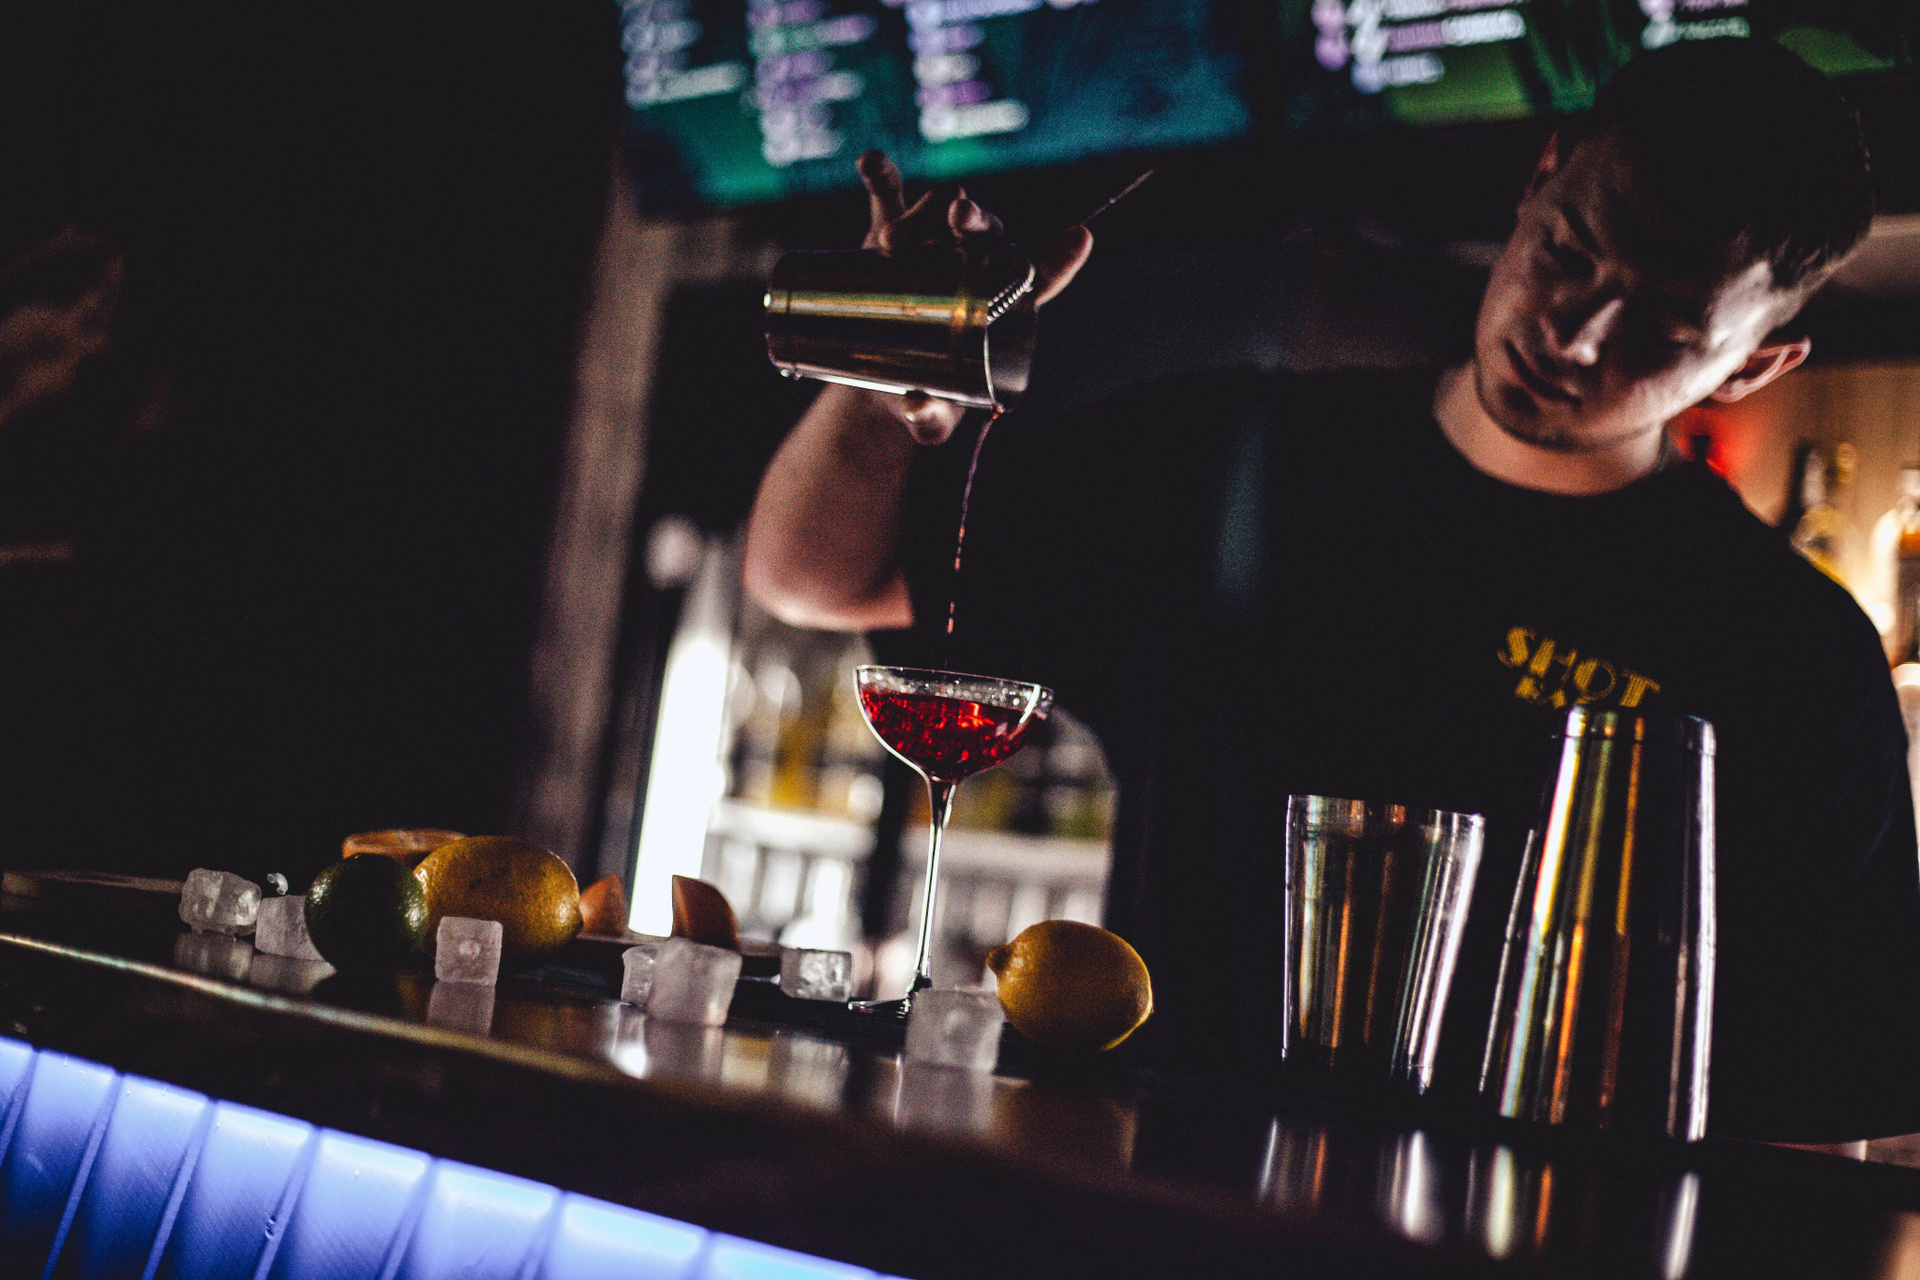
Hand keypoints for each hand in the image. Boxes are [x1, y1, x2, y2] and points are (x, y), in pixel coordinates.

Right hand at [854, 150, 1093, 444]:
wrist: (874, 379)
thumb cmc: (923, 400)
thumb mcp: (928, 420)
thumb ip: (927, 420)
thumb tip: (917, 405)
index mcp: (1000, 306)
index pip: (1039, 279)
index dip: (1060, 259)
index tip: (1080, 238)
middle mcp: (972, 265)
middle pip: (989, 230)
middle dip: (978, 218)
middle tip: (958, 216)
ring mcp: (932, 244)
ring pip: (941, 209)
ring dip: (921, 215)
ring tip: (891, 244)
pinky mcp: (889, 232)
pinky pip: (889, 196)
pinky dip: (882, 177)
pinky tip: (871, 163)